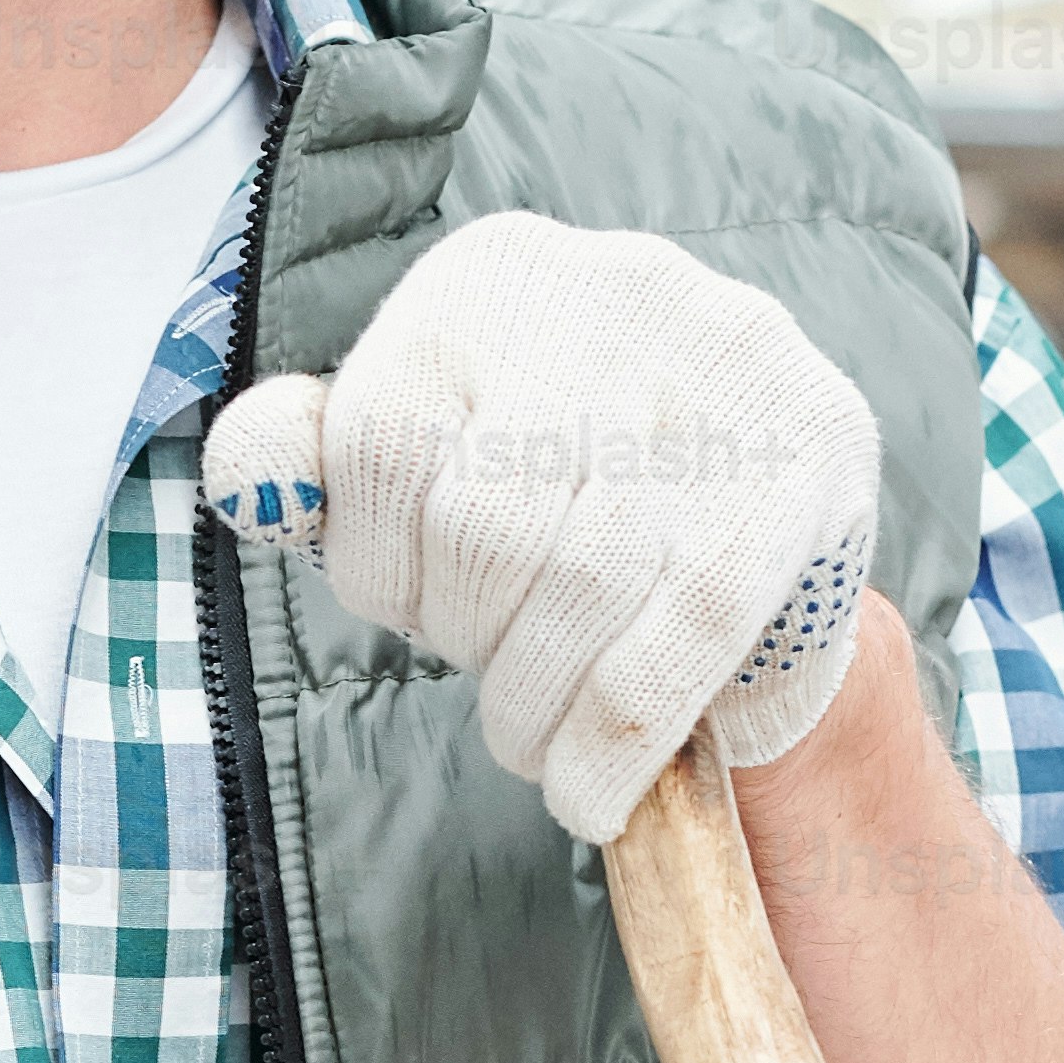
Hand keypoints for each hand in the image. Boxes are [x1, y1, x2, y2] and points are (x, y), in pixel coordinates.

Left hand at [205, 216, 875, 846]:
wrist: (775, 494)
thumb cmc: (569, 485)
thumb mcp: (435, 447)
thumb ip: (322, 457)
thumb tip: (251, 481)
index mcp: (497, 273)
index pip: (380, 437)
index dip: (372, 565)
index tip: (406, 609)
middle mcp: (619, 289)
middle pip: (485, 519)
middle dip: (467, 638)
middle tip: (491, 684)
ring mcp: (727, 370)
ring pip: (586, 580)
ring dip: (538, 704)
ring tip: (534, 742)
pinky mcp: (812, 459)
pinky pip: (687, 628)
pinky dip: (617, 737)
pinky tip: (592, 789)